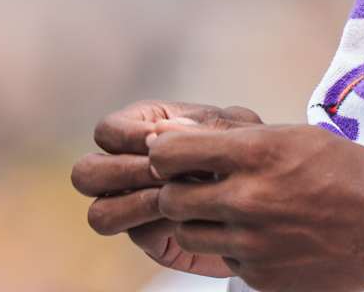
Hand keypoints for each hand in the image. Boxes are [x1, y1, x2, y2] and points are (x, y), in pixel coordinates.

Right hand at [72, 99, 262, 277]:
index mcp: (146, 128)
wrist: (277, 194)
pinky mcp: (153, 236)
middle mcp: (131, 166)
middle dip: (122, 173)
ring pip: (100, 213)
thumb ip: (200, 126)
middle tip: (162, 174)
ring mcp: (137, 204)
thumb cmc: (252, 149)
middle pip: (86, 173)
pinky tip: (193, 215)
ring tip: (173, 197)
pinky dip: (163, 225)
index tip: (159, 142)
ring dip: (135, 205)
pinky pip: (138, 235)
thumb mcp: (235, 129)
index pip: (107, 131)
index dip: (126, 136)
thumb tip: (158, 133)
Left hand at [148, 122, 363, 291]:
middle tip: (200, 186)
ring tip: (229, 211)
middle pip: (170, 199)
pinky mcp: (259, 275)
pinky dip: (232, 247)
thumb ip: (239, 136)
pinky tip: (262, 235)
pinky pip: (222, 259)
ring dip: (199, 221)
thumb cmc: (348, 172)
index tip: (177, 156)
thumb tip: (179, 134)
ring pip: (187, 233)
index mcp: (258, 153)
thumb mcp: (297, 136)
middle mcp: (247, 198)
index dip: (166, 154)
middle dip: (177, 190)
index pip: (170, 154)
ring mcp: (251, 242)